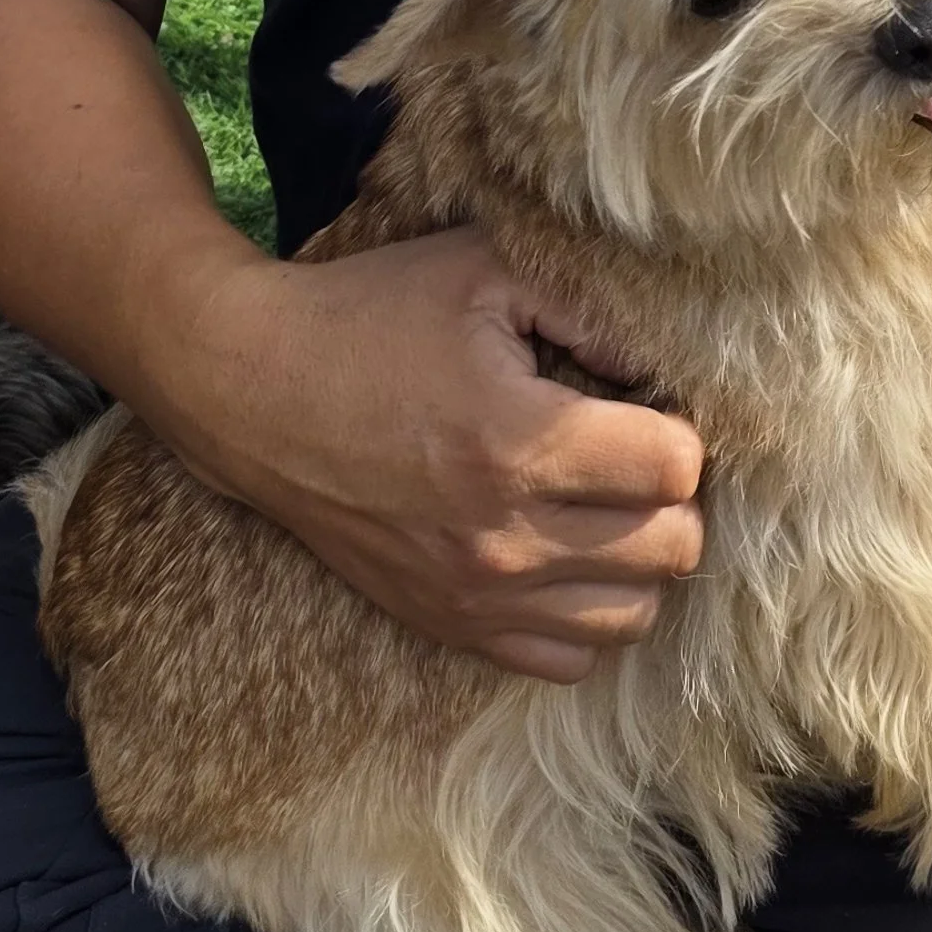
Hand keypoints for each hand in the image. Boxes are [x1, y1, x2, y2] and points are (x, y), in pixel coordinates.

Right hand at [163, 226, 704, 679]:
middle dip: (672, 497)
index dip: (678, 427)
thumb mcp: (482, 271)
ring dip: (638, 561)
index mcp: (517, 440)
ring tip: (606, 509)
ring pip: (633, 616)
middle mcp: (502, 536)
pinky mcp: (449, 626)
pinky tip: (566, 556)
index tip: (645, 407)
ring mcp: (475, 595)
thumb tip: (665, 362)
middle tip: (634, 457)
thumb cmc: (371, 317)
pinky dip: (586, 614)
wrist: (253, 392)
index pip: (676, 467)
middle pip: (672, 549)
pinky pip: (568, 661)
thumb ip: (589, 307)